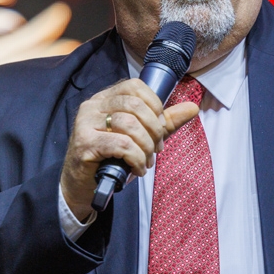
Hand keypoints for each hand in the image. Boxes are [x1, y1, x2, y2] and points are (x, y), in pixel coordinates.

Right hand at [60, 78, 199, 220]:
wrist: (81, 186)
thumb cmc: (110, 158)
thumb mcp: (139, 137)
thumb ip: (164, 122)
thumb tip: (193, 108)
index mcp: (105, 98)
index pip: (134, 87)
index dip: (154, 105)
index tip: (160, 127)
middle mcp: (93, 106)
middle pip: (134, 105)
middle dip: (154, 129)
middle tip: (156, 149)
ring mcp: (86, 123)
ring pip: (129, 125)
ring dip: (145, 147)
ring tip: (146, 161)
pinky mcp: (84, 143)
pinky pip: (120, 145)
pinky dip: (136, 158)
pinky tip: (136, 169)